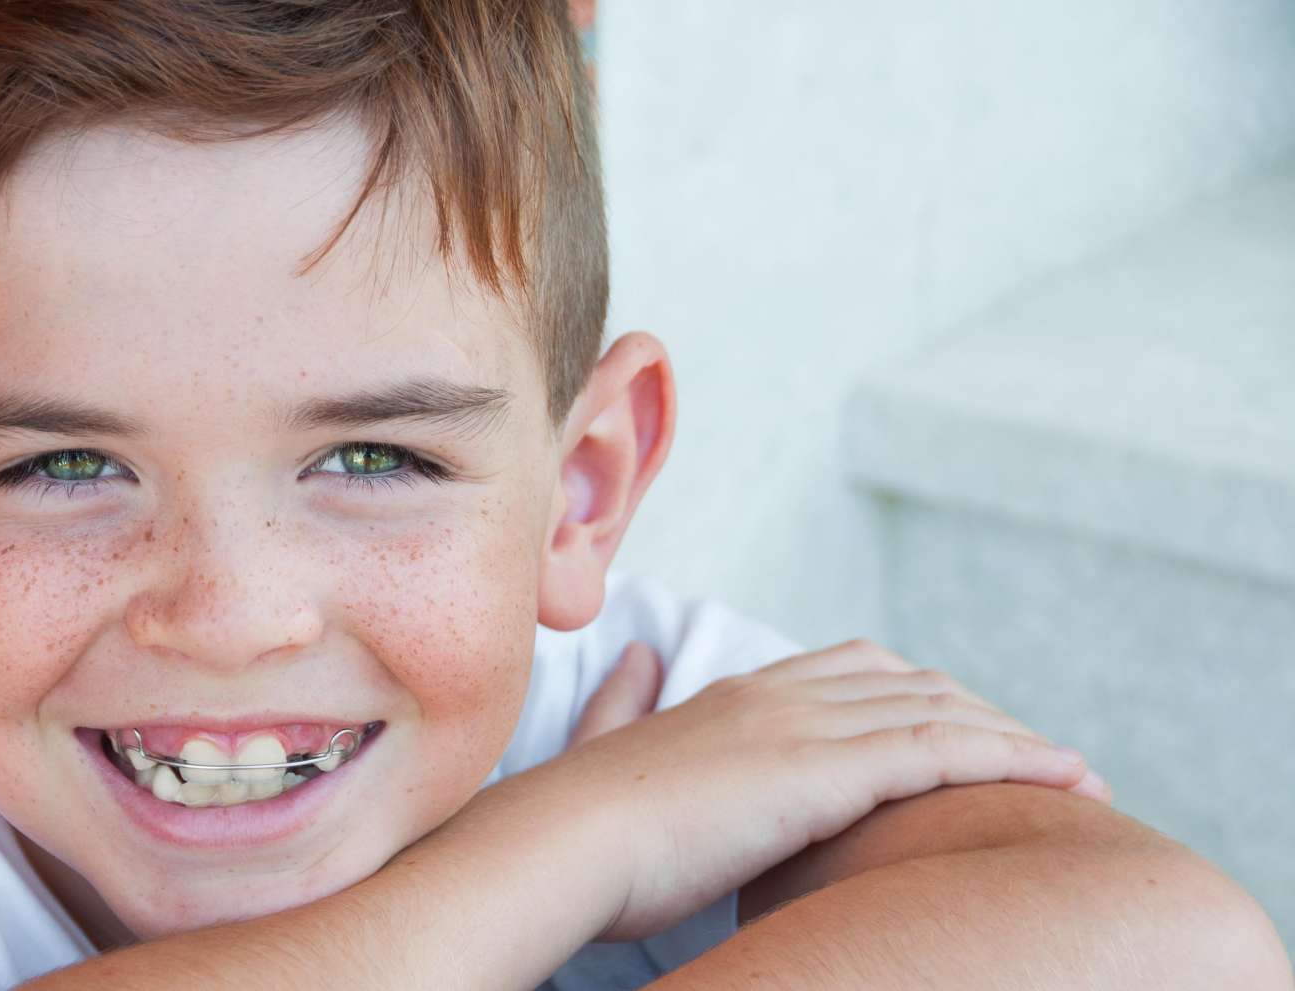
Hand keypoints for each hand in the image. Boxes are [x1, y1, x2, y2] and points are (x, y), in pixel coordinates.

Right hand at [500, 639, 1107, 941]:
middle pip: (912, 683)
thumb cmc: (582, 817)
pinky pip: (943, 752)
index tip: (964, 729)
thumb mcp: (608, 743)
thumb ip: (625, 697)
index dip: (919, 695)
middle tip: (1034, 760)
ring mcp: (805, 727)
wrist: (566, 838)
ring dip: (1016, 739)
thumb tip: (638, 651)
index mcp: (736, 694)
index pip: (854, 671)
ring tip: (1076, 775)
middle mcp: (781, 695)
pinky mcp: (823, 772)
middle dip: (981, 714)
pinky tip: (1063, 777)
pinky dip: (1014, 758)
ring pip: (940, 712)